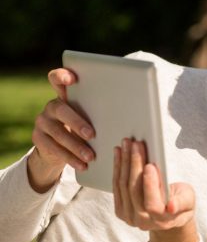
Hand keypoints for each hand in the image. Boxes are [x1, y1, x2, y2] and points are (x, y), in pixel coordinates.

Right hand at [28, 68, 94, 192]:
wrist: (58, 148)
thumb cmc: (84, 128)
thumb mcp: (91, 117)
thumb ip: (101, 111)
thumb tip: (133, 115)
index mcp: (65, 96)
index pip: (57, 79)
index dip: (61, 76)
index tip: (71, 78)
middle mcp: (52, 106)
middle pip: (61, 109)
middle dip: (77, 122)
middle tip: (92, 134)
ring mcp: (42, 122)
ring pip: (58, 133)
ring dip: (76, 146)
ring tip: (91, 156)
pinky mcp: (38, 139)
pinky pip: (53, 149)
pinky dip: (70, 158)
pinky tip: (82, 165)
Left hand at [113, 138, 198, 241]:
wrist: (168, 215)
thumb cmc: (181, 203)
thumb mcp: (188, 201)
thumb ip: (181, 203)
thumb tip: (171, 206)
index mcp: (162, 220)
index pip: (152, 204)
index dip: (150, 185)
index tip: (150, 165)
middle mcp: (142, 221)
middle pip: (134, 191)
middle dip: (135, 164)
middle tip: (136, 144)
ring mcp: (128, 216)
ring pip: (123, 186)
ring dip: (123, 162)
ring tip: (126, 144)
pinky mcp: (120, 209)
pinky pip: (117, 186)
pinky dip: (117, 168)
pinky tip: (119, 154)